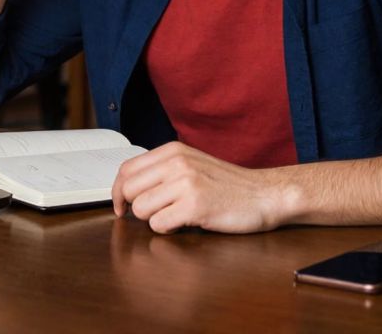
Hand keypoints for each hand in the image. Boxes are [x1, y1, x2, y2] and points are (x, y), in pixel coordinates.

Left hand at [111, 142, 295, 233]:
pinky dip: (168, 230)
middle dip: (133, 208)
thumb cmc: (228, 184)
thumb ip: (162, 170)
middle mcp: (176, 163)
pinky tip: (185, 223)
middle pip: (128, 190)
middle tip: (151, 215)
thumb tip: (126, 188)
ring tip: (176, 216)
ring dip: (154, 219)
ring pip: (141, 209)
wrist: (264, 194)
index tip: (121, 205)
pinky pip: (159, 225)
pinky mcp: (195, 206)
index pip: (126, 169)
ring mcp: (186, 184)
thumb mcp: (192, 164)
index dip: (117, 191)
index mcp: (172, 151)